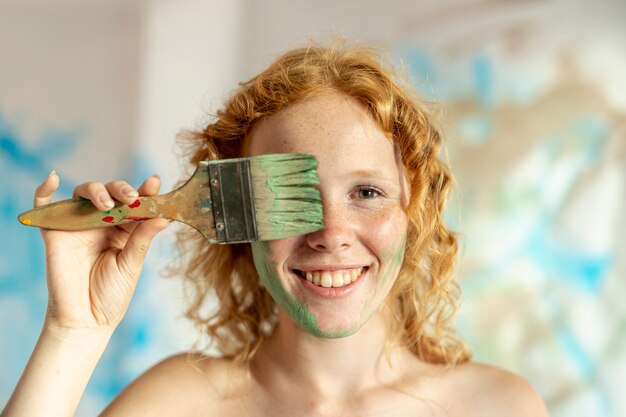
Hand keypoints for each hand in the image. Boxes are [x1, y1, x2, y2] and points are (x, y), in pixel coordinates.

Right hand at [35, 171, 168, 332]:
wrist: (85, 320)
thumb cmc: (111, 295)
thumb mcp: (131, 265)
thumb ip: (143, 238)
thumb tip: (165, 216)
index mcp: (125, 229)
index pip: (135, 203)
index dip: (144, 191)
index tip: (154, 182)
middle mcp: (102, 223)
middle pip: (111, 192)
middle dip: (122, 190)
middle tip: (132, 198)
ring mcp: (78, 225)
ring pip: (84, 194)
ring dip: (96, 191)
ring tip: (107, 205)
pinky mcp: (55, 233)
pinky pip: (45, 207)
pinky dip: (44, 190)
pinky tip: (53, 178)